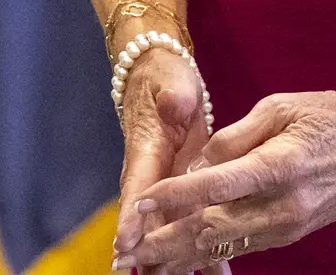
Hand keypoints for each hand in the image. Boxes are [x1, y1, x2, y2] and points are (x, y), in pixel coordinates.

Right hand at [113, 44, 215, 255]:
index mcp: (146, 148)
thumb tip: (172, 101)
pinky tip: (211, 271)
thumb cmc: (165, 80)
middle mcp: (150, 174)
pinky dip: (194, 249)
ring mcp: (164, 185)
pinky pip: (186, 223)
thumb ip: (172, 95)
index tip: (124, 243)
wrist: (160, 80)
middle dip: (144, 250)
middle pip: (145, 219)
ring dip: (167, 257)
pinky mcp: (180, 190)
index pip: (136, 186)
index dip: (130, 216)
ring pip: (164, 228)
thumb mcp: (170, 82)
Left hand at [115, 90, 335, 270]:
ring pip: (224, 246)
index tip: (139, 205)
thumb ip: (233, 137)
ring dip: (180, 258)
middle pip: (213, 229)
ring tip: (143, 266)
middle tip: (127, 253)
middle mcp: (283, 205)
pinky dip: (208, 257)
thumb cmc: (329, 116)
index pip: (215, 186)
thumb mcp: (279, 107)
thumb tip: (196, 164)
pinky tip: (180, 264)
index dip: (173, 197)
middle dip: (165, 243)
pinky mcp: (290, 233)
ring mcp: (288, 225)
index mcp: (279, 166)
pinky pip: (242, 247)